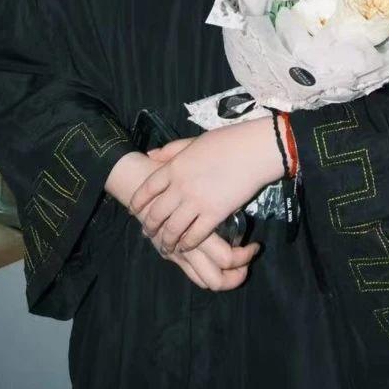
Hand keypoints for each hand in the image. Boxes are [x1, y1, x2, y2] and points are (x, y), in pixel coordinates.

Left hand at [104, 147, 260, 289]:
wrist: (254, 151)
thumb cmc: (227, 141)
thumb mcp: (194, 141)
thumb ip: (171, 150)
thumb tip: (150, 156)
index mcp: (174, 167)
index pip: (147, 189)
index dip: (138, 202)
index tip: (134, 210)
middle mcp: (180, 187)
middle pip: (156, 213)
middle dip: (149, 226)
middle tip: (147, 233)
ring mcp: (196, 202)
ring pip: (173, 229)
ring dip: (166, 240)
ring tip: (165, 246)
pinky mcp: (214, 215)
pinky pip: (195, 236)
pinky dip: (187, 244)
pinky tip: (185, 247)